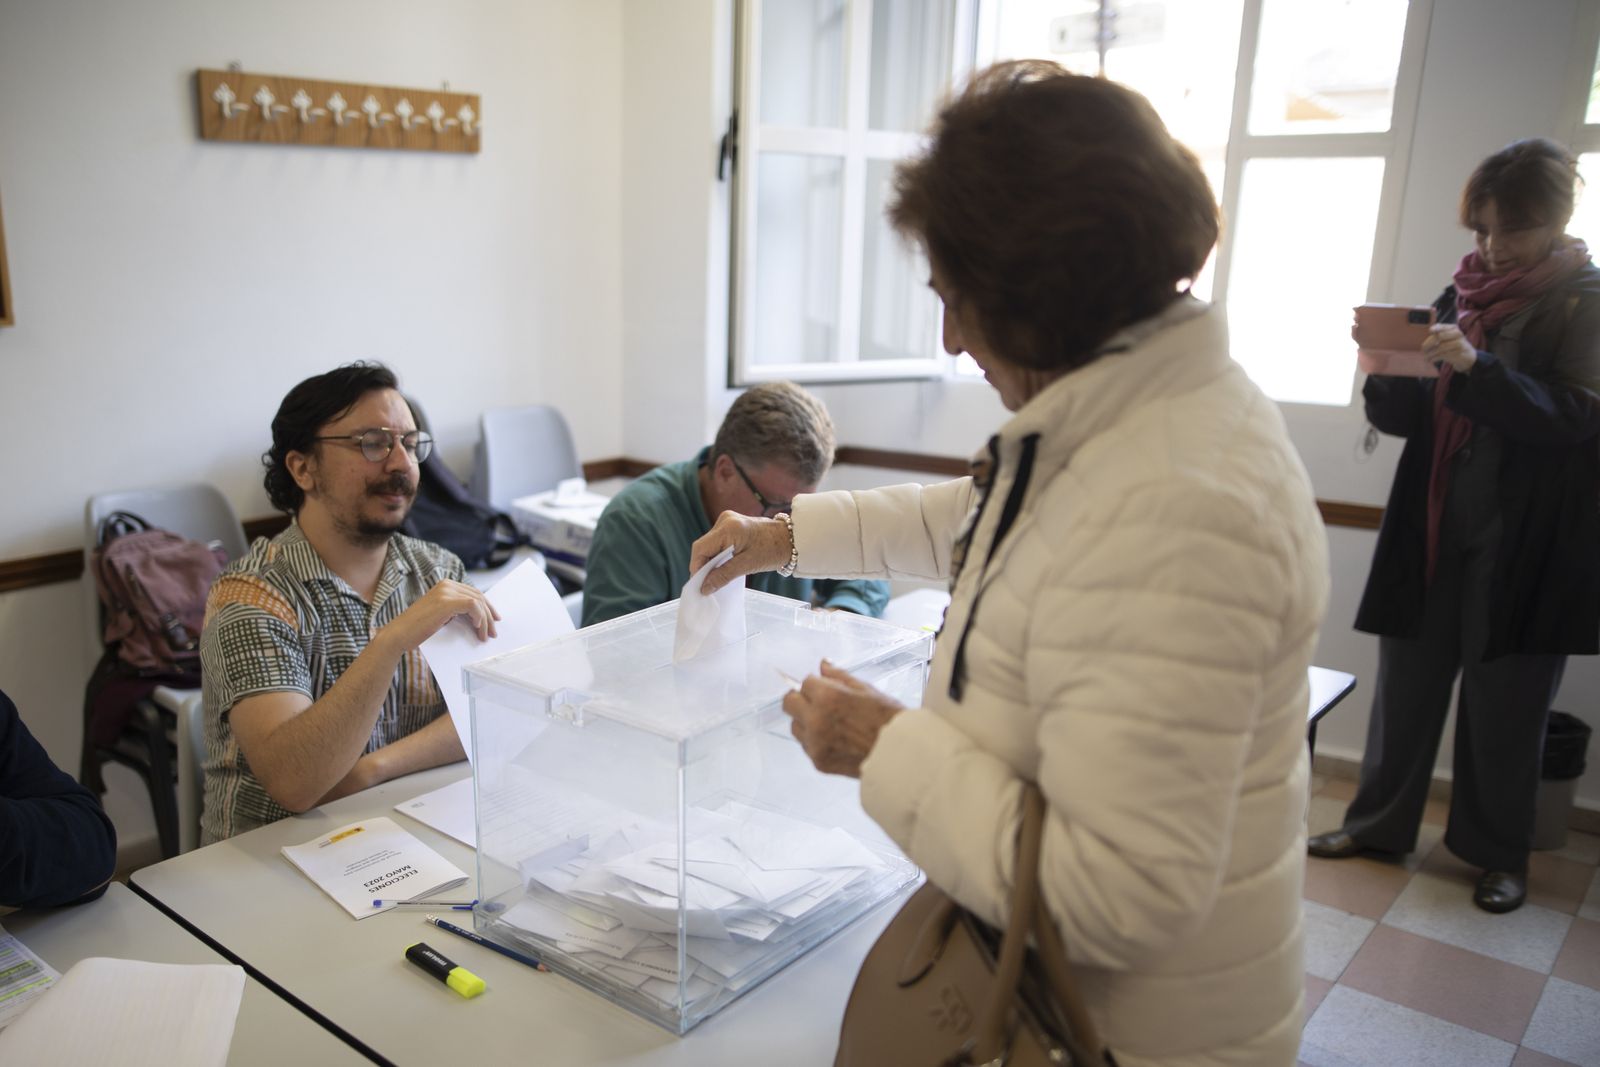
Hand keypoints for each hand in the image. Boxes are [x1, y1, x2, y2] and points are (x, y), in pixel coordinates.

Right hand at [380, 579, 500, 650]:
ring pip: (477, 602)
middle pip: (478, 596)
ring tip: (486, 636)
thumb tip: (480, 617)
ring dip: (485, 621)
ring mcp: (445, 591)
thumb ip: (457, 610)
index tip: (494, 620)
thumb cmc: (418, 629)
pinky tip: (477, 628)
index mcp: (445, 585)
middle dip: (489, 615)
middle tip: (494, 632)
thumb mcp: (441, 615)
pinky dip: (479, 617)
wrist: (399, 635)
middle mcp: (446, 584)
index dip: (487, 607)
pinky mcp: (446, 601)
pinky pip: (473, 606)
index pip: (474, 593)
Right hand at [690, 512, 792, 594]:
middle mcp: (725, 520)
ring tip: (715, 578)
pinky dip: (718, 555)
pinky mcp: (731, 525)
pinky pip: (717, 542)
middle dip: (703, 566)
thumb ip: (723, 575)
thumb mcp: (747, 565)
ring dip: (711, 562)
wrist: (791, 539)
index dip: (697, 567)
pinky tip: (722, 567)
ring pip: (709, 545)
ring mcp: (727, 521)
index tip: (699, 585)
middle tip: (706, 585)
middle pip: (703, 547)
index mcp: (728, 528)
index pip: (700, 548)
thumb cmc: (773, 550)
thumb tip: (704, 588)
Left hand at [781, 661, 902, 777]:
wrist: (900, 756)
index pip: (805, 682)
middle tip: (818, 703)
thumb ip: (839, 677)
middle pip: (789, 703)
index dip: (816, 684)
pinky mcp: (818, 761)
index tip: (825, 688)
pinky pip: (806, 745)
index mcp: (828, 697)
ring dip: (806, 721)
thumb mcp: (866, 690)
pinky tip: (835, 740)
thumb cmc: (889, 721)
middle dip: (801, 699)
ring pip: (795, 726)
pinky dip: (815, 741)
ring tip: (830, 724)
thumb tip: (823, 665)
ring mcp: (815, 743)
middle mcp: (816, 720)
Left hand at [1423, 324, 1477, 373]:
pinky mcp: (1459, 352)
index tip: (1430, 331)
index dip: (1436, 328)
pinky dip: (1435, 358)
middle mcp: (1457, 334)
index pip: (1443, 326)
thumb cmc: (1453, 344)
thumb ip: (1438, 335)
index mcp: (1453, 328)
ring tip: (1425, 357)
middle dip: (1429, 343)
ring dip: (1431, 353)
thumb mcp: (1448, 337)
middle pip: (1439, 336)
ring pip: (1441, 347)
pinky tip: (1431, 360)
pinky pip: (1444, 355)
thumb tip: (1424, 341)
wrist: (1467, 355)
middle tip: (1422, 349)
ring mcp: (1459, 343)